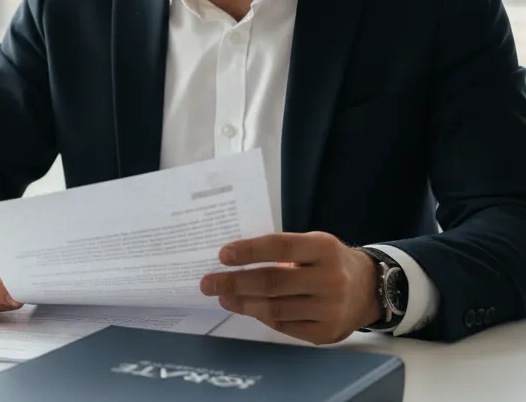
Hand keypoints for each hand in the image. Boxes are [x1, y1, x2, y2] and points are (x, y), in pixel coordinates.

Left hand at [199, 232, 381, 344]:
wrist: (370, 289)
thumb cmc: (329, 261)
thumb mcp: (313, 244)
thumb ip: (280, 249)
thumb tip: (233, 259)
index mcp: (324, 249)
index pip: (280, 247)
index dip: (250, 251)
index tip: (222, 255)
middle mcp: (330, 279)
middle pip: (272, 282)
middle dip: (234, 283)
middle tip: (208, 283)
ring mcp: (330, 309)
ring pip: (275, 308)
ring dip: (242, 303)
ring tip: (222, 297)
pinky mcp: (326, 332)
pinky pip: (284, 326)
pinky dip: (262, 316)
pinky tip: (247, 308)